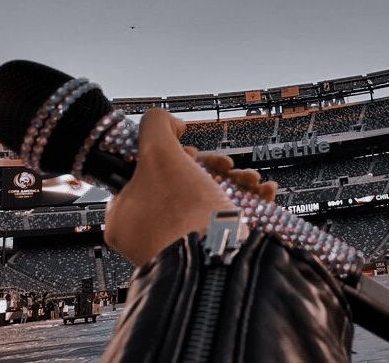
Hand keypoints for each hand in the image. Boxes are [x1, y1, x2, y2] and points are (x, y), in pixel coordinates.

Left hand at [105, 109, 276, 265]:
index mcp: (125, 212)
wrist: (216, 265)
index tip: (192, 154)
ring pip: (208, 198)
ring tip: (251, 180)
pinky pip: (227, 219)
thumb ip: (155, 124)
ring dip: (235, 180)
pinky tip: (263, 192)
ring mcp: (179, 243)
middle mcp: (149, 231)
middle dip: (213, 166)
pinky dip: (247, 201)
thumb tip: (169, 122)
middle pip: (183, 181)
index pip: (148, 169)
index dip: (175, 154)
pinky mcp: (208, 252)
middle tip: (226, 166)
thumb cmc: (181, 215)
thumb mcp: (158, 152)